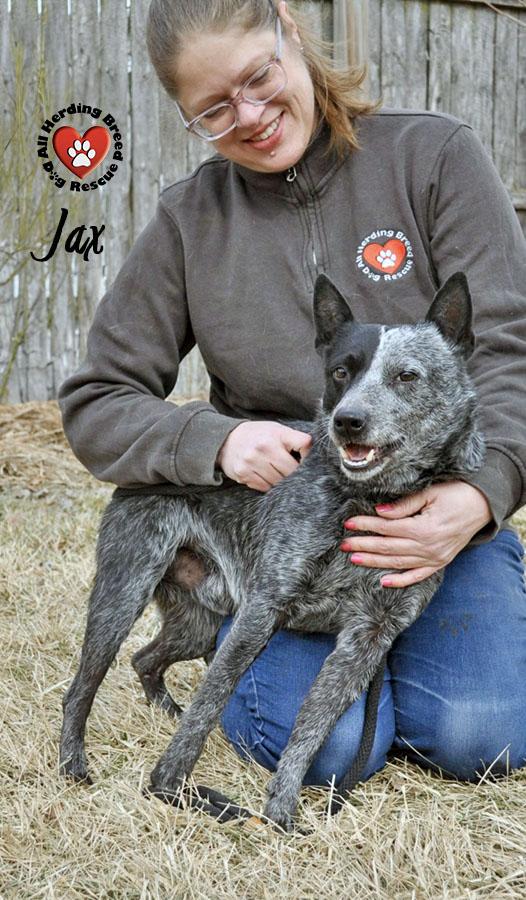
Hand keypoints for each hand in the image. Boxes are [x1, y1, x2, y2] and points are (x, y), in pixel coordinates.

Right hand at [216, 421, 311, 491]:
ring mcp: (251, 462)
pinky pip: (264, 487)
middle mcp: (263, 448)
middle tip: (292, 472)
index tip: (306, 461)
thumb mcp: (277, 430)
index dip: (309, 456)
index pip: (304, 444)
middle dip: (294, 474)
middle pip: (291, 471)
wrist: (226, 440)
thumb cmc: (258, 435)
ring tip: (276, 473)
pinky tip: (265, 475)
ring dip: (281, 481)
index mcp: (276, 434)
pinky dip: (268, 485)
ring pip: (278, 482)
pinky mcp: (243, 474)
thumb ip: (295, 439)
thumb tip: (314, 456)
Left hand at [340, 481, 491, 587]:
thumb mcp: (430, 492)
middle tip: (343, 544)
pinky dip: (400, 581)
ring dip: (374, 561)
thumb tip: (380, 511)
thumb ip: (404, 504)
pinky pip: (417, 576)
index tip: (349, 523)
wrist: (482, 506)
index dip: (366, 525)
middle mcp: (428, 547)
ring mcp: (434, 558)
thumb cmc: (456, 494)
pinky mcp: (439, 563)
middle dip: (363, 545)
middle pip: (388, 548)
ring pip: (397, 563)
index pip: (387, 528)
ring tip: (354, 558)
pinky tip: (383, 582)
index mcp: (424, 528)